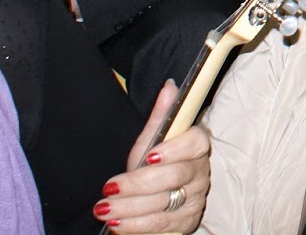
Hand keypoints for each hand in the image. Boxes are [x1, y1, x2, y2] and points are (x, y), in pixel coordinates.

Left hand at [96, 81, 210, 232]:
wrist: (154, 194)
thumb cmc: (153, 162)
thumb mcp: (152, 140)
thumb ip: (161, 116)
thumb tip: (170, 86)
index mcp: (196, 147)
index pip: (196, 143)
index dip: (174, 150)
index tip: (150, 156)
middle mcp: (200, 173)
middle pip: (174, 178)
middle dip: (138, 185)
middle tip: (109, 189)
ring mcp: (195, 200)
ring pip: (165, 206)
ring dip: (131, 210)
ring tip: (105, 210)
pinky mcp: (187, 222)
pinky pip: (162, 227)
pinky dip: (137, 227)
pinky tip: (118, 224)